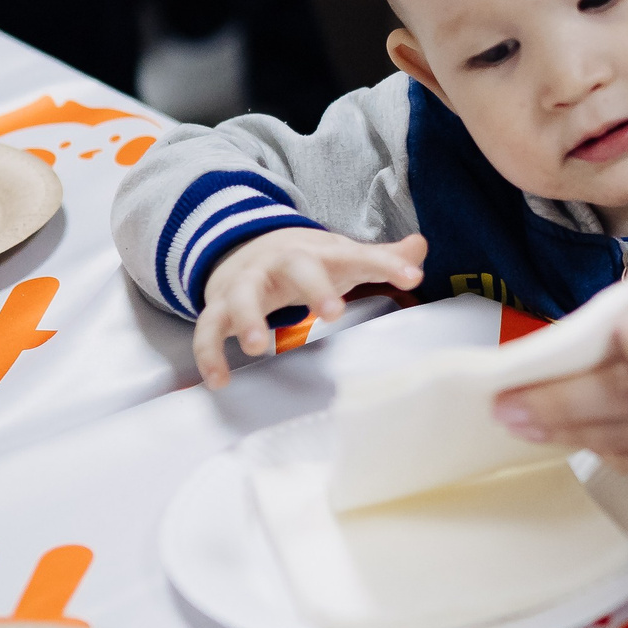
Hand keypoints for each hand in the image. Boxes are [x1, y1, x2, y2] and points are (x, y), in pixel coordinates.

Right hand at [193, 228, 423, 386]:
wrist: (246, 247)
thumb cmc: (307, 262)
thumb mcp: (343, 257)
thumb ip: (381, 258)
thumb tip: (420, 246)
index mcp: (320, 253)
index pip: (357, 255)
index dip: (386, 264)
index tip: (414, 277)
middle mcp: (282, 263)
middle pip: (296, 266)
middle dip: (314, 286)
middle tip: (334, 312)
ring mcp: (247, 283)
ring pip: (241, 295)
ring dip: (246, 318)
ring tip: (256, 346)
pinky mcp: (220, 306)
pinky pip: (208, 328)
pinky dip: (209, 353)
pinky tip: (220, 380)